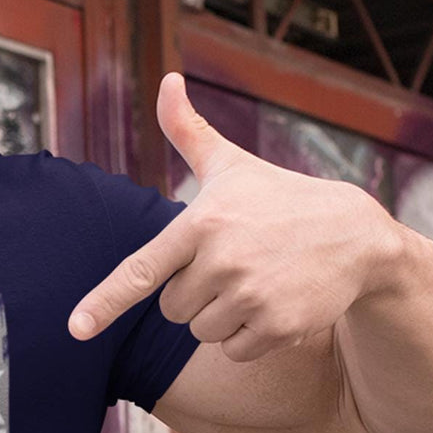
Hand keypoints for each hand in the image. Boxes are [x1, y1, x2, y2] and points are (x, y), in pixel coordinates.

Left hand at [67, 72, 399, 362]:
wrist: (356, 236)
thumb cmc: (278, 200)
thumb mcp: (232, 165)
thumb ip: (188, 131)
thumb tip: (167, 80)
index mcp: (201, 224)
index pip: (141, 270)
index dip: (104, 301)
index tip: (76, 328)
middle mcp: (223, 261)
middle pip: (171, 309)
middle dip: (195, 294)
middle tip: (233, 265)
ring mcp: (252, 296)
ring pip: (201, 332)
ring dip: (222, 316)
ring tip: (257, 281)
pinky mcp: (278, 327)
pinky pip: (233, 352)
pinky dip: (250, 337)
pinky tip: (275, 304)